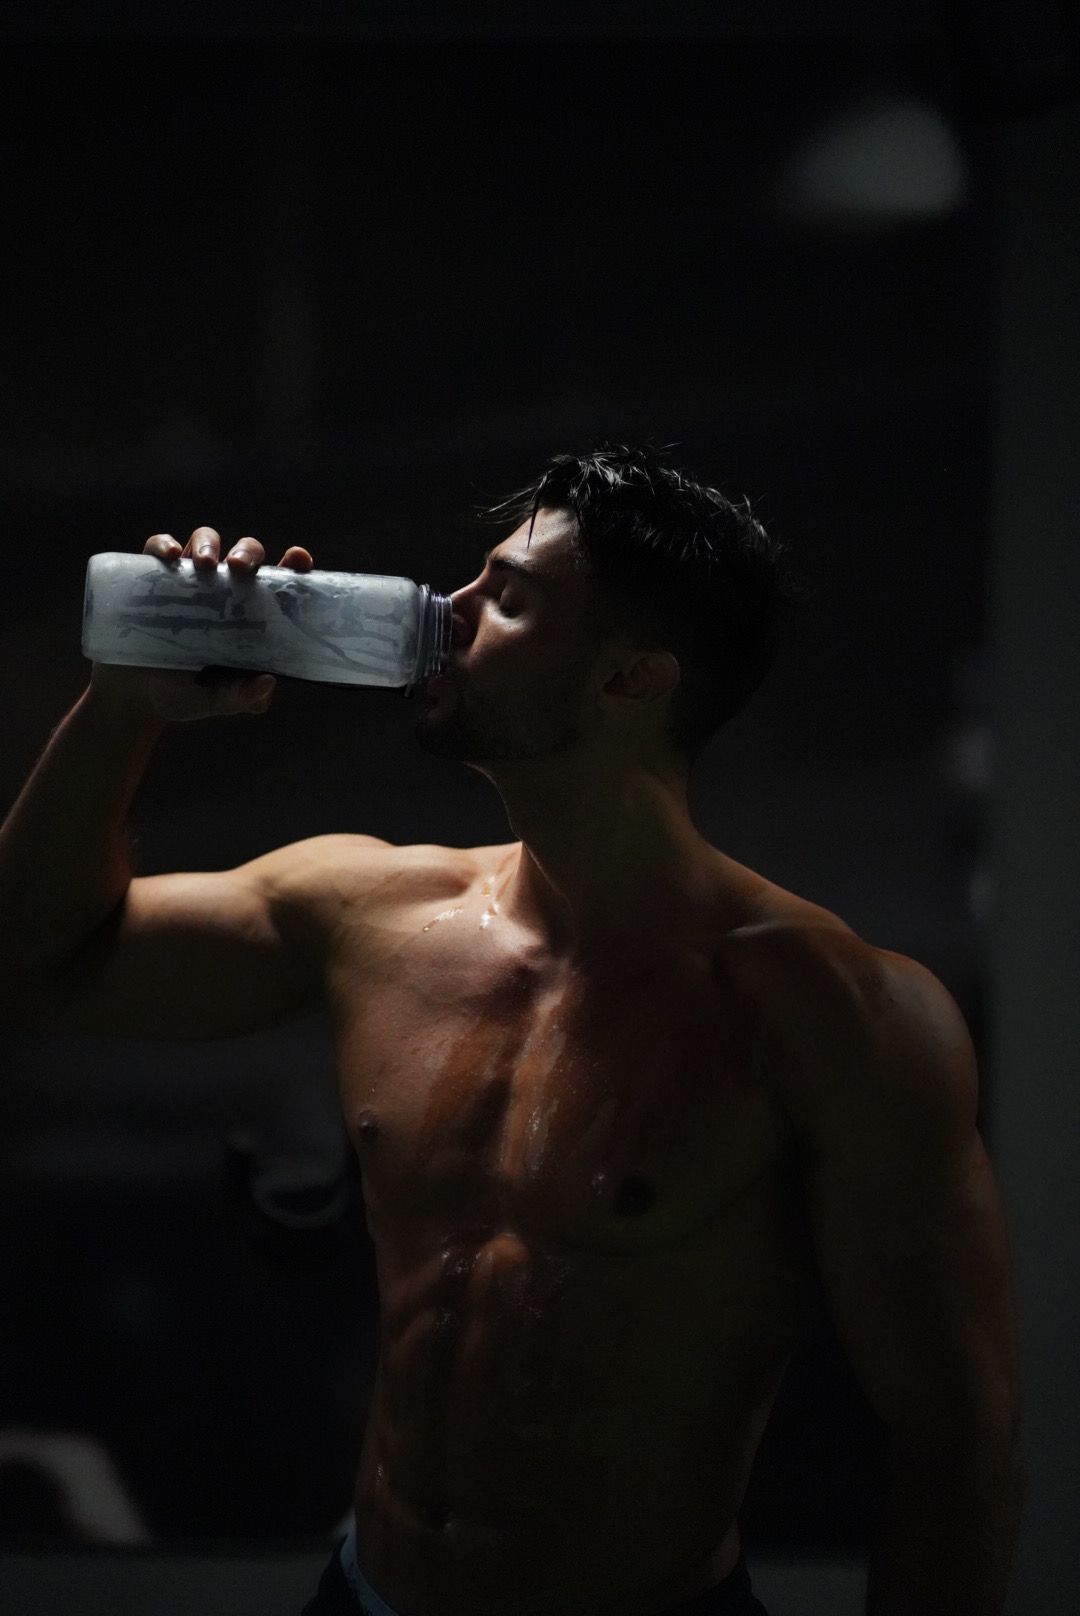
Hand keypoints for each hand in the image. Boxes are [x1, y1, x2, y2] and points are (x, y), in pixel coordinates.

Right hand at [89, 526, 313, 723]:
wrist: (132, 699)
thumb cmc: (183, 695)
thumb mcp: (216, 701)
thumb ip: (243, 697)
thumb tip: (267, 683)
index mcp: (248, 614)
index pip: (278, 582)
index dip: (293, 565)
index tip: (298, 558)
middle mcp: (222, 591)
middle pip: (243, 554)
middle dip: (247, 552)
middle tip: (239, 568)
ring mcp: (186, 581)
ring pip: (204, 541)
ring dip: (208, 544)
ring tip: (205, 565)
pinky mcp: (151, 579)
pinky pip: (157, 549)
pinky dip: (163, 545)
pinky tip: (169, 556)